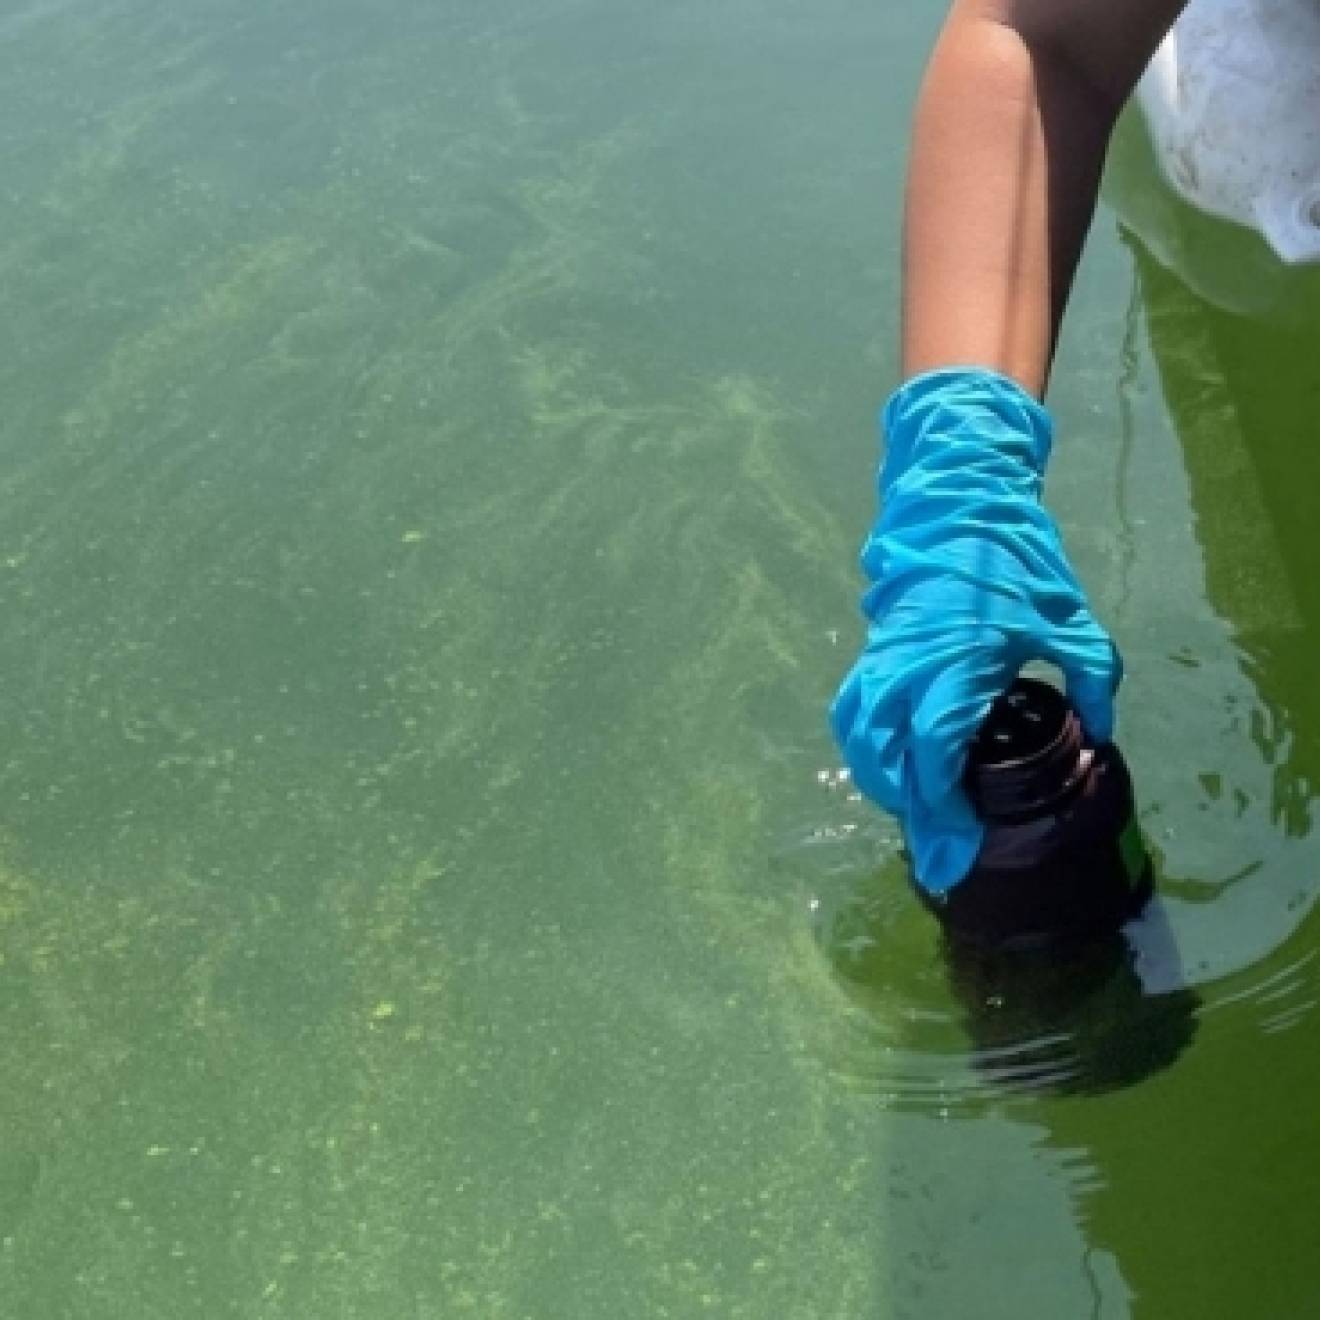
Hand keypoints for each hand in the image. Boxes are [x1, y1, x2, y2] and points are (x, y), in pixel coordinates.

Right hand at [829, 368, 1121, 894]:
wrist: (960, 500)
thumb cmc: (1018, 559)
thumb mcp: (1070, 620)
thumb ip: (1091, 681)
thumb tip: (1098, 736)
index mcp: (957, 665)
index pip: (935, 756)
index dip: (942, 809)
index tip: (958, 845)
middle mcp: (908, 669)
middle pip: (885, 759)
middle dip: (907, 810)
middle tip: (936, 848)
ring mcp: (883, 658)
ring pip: (859, 737)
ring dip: (880, 781)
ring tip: (912, 811)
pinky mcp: (874, 648)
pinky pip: (854, 710)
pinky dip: (865, 746)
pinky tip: (888, 763)